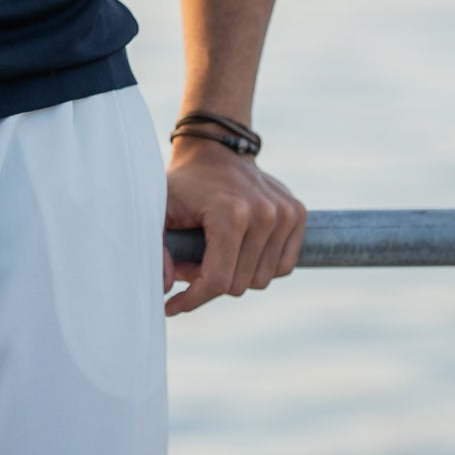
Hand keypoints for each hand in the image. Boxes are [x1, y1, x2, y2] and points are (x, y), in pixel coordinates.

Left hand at [162, 137, 305, 316]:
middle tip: (189, 263)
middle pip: (240, 284)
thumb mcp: (157, 209)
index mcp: (231, 213)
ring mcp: (285, 213)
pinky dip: (259, 267)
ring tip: (211, 254)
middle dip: (210, 282)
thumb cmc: (183, 183)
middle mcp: (265, 213)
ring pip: (262, 279)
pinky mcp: (297, 212)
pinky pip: (283, 266)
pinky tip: (238, 250)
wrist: (214, 148)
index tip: (170, 306)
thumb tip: (165, 287)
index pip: (218, 280)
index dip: (192, 299)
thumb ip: (156, 247)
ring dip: (235, 275)